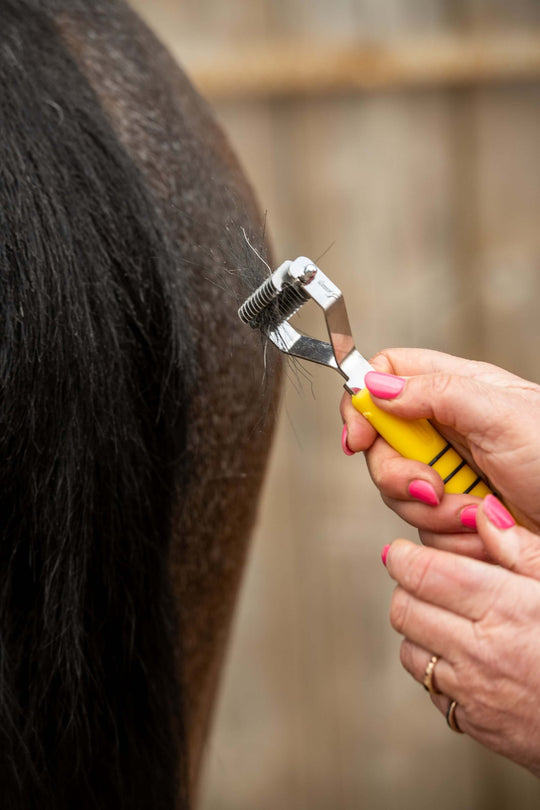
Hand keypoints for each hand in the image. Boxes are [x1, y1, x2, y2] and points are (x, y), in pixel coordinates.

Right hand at [340, 348, 539, 547]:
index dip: (362, 404)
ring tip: (480, 512)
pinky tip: (485, 530)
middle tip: (433, 486)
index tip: (358, 438)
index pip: (386, 378)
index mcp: (455, 392)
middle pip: (382, 446)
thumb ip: (437, 392)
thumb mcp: (503, 414)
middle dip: (400, 474)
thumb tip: (376, 385)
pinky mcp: (455, 514)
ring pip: (399, 494)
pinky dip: (451, 536)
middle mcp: (446, 431)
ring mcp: (449, 474)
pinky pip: (424, 530)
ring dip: (434, 511)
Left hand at [384, 495, 539, 776]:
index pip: (422, 573)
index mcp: (505, 608)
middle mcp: (480, 651)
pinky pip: (433, 690)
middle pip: (403, 610)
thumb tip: (484, 512)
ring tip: (451, 620)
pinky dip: (439, 671)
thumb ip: (522, 550)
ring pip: (409, 651)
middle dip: (408, 590)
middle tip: (429, 582)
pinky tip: (468, 660)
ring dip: (420, 631)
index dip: (404, 557)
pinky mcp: (476, 724)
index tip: (405, 552)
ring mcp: (475, 692)